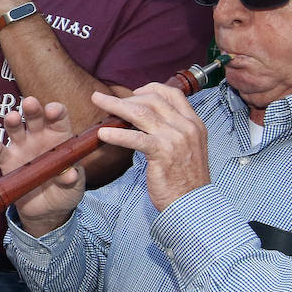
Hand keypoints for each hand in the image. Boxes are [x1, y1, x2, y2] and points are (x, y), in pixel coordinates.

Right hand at [0, 97, 85, 234]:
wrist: (46, 210)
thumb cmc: (65, 191)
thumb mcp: (74, 186)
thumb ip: (72, 179)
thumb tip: (70, 174)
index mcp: (59, 137)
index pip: (59, 118)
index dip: (56, 111)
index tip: (53, 111)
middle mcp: (39, 138)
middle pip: (35, 117)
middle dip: (32, 108)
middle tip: (30, 103)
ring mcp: (21, 148)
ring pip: (15, 129)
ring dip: (12, 121)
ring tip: (11, 118)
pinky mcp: (7, 162)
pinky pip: (0, 152)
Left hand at [92, 83, 209, 210]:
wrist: (193, 202)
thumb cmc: (185, 179)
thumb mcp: (186, 148)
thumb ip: (172, 131)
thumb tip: (147, 120)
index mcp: (194, 123)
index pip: (172, 93)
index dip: (150, 89)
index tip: (134, 93)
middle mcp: (187, 127)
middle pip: (153, 100)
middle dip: (126, 97)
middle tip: (106, 100)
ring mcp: (176, 138)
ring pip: (141, 113)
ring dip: (115, 106)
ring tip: (98, 102)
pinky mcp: (163, 153)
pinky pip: (135, 138)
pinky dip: (117, 134)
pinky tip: (103, 134)